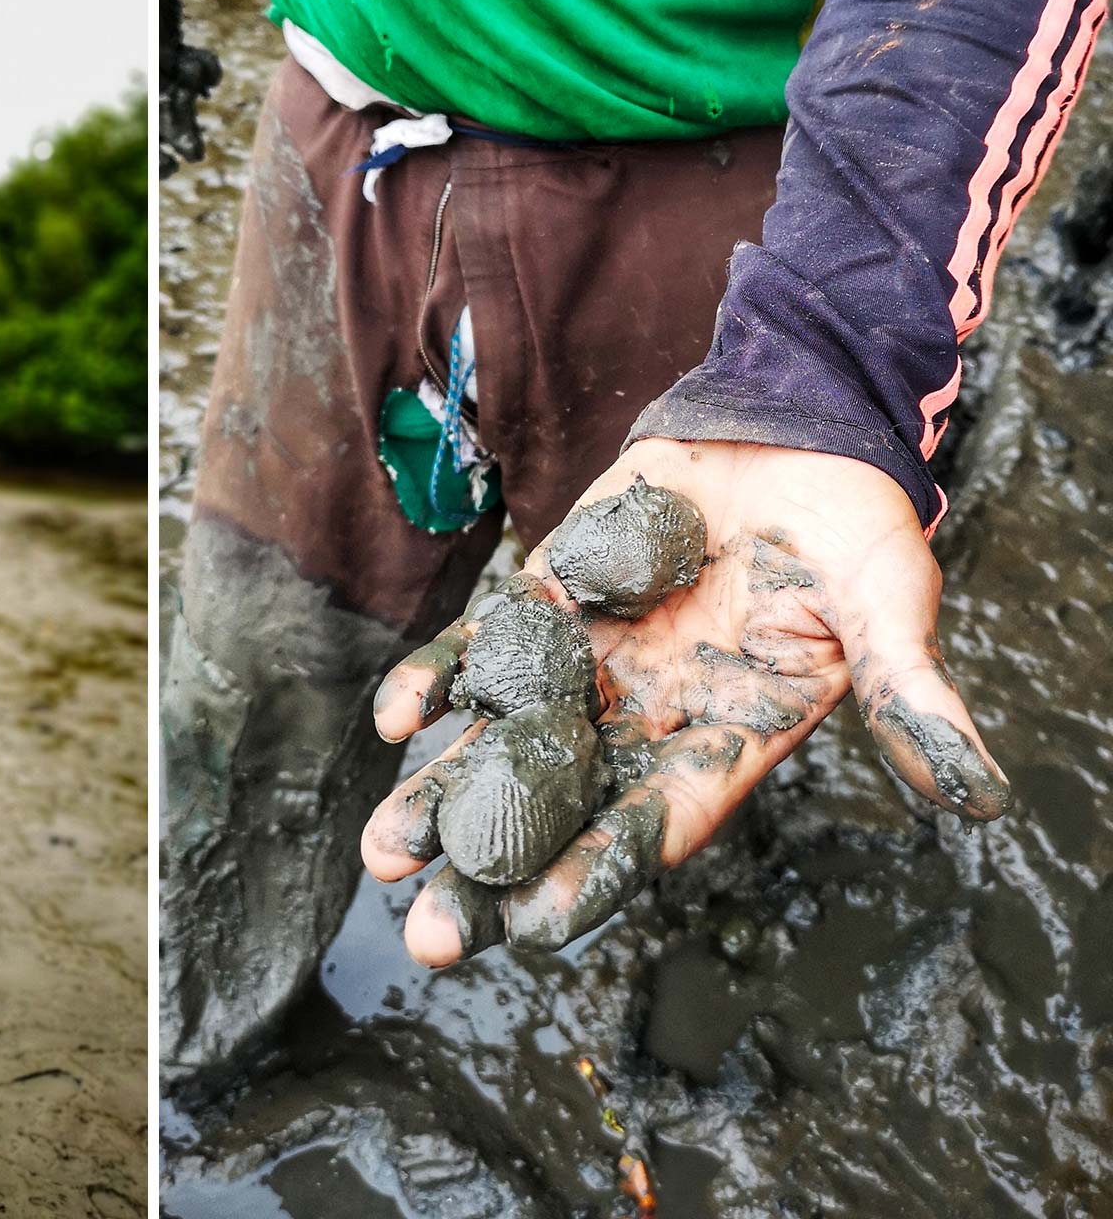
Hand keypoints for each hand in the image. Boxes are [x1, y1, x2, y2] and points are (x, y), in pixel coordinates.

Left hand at [363, 438, 1010, 965]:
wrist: (788, 428)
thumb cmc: (849, 522)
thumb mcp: (888, 603)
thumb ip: (908, 693)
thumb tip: (981, 797)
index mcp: (724, 741)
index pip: (655, 826)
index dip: (598, 874)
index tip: (536, 928)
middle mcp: (644, 718)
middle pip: (557, 809)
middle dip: (492, 872)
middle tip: (428, 934)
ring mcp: (586, 665)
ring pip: (501, 745)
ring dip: (441, 796)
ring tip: (382, 856)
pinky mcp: (544, 602)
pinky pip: (481, 652)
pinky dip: (437, 684)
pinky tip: (393, 722)